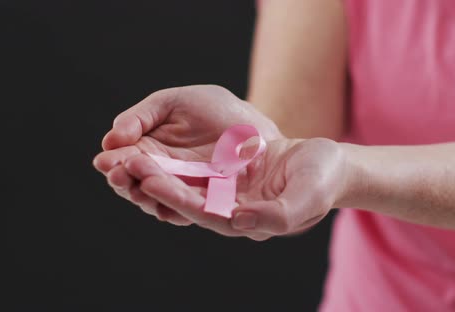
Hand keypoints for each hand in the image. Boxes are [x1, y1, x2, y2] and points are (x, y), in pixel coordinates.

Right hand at [93, 85, 282, 229]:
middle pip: (135, 183)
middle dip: (124, 180)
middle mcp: (162, 174)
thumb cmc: (213, 108)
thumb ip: (141, 116)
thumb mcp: (173, 103)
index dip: (114, 161)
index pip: (124, 159)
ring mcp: (183, 191)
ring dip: (145, 196)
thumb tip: (110, 139)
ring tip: (140, 186)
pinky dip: (175, 210)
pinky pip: (187, 212)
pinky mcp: (206, 204)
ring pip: (157, 200)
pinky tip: (165, 207)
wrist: (254, 124)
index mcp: (149, 149)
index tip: (106, 160)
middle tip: (118, 174)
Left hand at [118, 137, 347, 240]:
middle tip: (127, 164)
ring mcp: (228, 193)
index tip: (151, 180)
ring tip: (130, 154)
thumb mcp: (307, 196)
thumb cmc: (322, 180)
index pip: (205, 213)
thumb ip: (277, 215)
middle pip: (186, 200)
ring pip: (185, 185)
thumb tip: (239, 219)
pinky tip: (151, 147)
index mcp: (248, 221)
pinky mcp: (227, 175)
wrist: (327, 163)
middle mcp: (232, 211)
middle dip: (157, 183)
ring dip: (158, 172)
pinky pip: (194, 169)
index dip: (177, 198)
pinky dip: (172, 161)